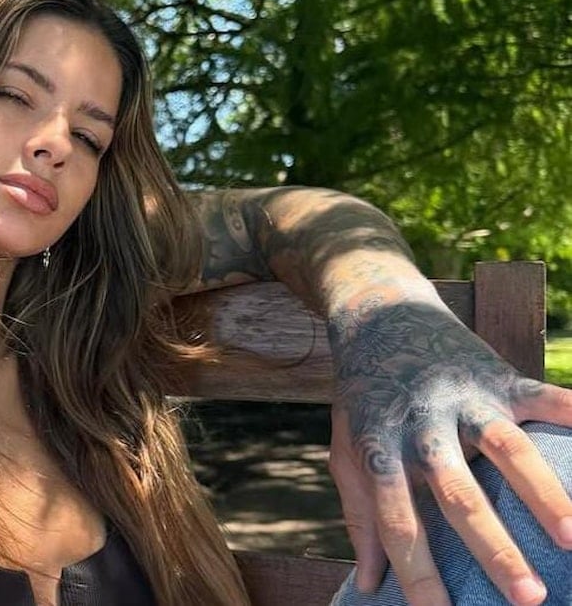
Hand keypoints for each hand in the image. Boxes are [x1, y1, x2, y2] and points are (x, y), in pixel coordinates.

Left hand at [328, 301, 571, 605]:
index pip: (397, 523)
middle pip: (458, 495)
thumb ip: (360, 515)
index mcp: (381, 450)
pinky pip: (545, 398)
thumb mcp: (348, 451)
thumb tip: (370, 583)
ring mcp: (463, 399)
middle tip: (529, 599)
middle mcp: (422, 426)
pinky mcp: (499, 376)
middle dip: (494, 548)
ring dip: (544, 495)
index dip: (417, 572)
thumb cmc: (364, 398)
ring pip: (508, 450)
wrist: (379, 315)